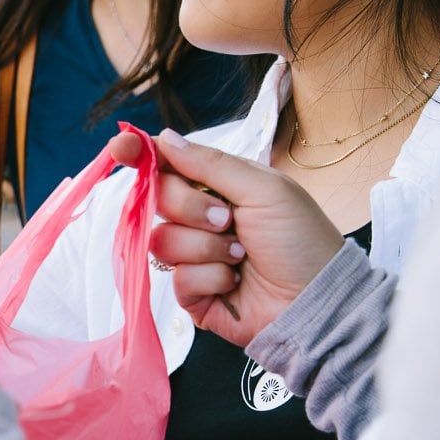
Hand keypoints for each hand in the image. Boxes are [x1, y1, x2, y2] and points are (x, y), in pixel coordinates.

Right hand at [107, 130, 343, 347]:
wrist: (316, 302)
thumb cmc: (301, 240)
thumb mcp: (264, 189)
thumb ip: (210, 164)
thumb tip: (164, 137)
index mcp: (220, 187)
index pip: (169, 165)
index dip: (142, 154)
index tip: (122, 146)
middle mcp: (202, 219)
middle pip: (158, 199)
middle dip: (191, 208)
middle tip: (227, 220)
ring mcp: (195, 257)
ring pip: (163, 240)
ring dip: (206, 248)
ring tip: (241, 257)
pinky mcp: (193, 294)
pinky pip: (176, 280)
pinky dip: (210, 278)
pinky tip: (234, 282)